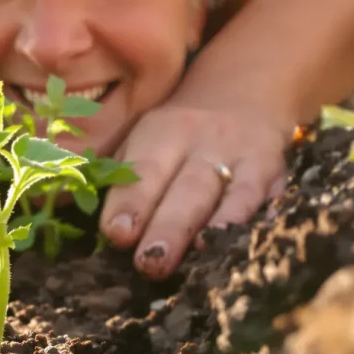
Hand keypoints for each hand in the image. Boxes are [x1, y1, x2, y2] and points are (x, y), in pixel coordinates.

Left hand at [98, 99, 290, 279]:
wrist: (245, 90)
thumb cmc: (176, 134)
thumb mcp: (143, 139)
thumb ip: (116, 177)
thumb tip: (77, 218)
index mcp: (161, 132)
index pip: (143, 170)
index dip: (130, 202)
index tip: (117, 234)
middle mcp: (204, 141)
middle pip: (187, 188)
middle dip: (169, 227)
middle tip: (150, 263)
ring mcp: (244, 156)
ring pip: (233, 194)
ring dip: (218, 226)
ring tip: (202, 253)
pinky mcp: (276, 171)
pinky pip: (271, 197)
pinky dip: (262, 220)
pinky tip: (252, 244)